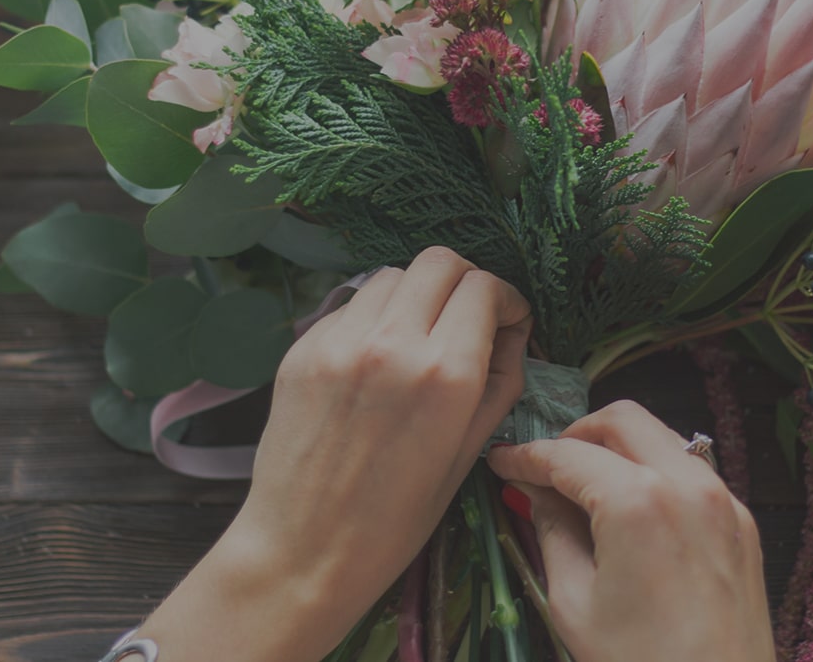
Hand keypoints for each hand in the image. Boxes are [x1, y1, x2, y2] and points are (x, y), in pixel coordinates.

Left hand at [139, 247, 531, 661]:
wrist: (304, 550)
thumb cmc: (395, 520)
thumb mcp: (469, 454)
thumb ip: (500, 381)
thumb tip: (510, 332)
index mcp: (445, 375)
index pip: (484, 287)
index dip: (505, 300)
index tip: (505, 322)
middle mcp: (393, 344)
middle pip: (440, 262)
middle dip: (465, 284)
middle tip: (466, 321)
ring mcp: (341, 342)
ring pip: (392, 275)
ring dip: (416, 296)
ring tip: (418, 340)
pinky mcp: (302, 349)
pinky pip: (351, 307)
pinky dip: (374, 320)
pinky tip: (374, 363)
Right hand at [488, 401, 774, 661]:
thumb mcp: (575, 602)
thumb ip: (552, 531)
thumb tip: (535, 492)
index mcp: (638, 501)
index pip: (567, 456)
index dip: (524, 456)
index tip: (501, 462)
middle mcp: (687, 484)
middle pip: (621, 420)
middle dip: (576, 435)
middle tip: (546, 470)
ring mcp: (723, 500)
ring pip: (662, 437)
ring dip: (619, 449)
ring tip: (587, 490)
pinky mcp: (742, 522)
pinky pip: (692, 472)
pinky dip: (656, 473)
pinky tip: (633, 512)